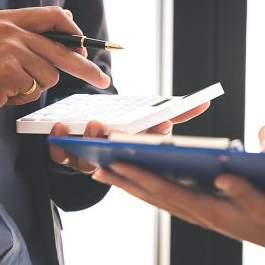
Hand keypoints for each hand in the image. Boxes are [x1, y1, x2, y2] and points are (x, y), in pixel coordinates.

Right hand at [0, 7, 110, 139]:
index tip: (86, 48)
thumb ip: (29, 39)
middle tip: (104, 80)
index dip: (75, 32)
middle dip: (86, 67)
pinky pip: (37, 88)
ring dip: (37, 86)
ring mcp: (9, 48)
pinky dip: (25, 96)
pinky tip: (4, 93)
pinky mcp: (9, 70)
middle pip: (63, 48)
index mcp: (9, 18)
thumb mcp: (1, 46)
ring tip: (11, 86)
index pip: (55, 15)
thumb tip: (68, 28)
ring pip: (51, 73)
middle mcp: (10, 28)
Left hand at [47, 101, 210, 173]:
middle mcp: (115, 162)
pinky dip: (58, 143)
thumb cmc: (126, 129)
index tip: (160, 127)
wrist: (91, 138)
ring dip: (90, 141)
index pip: (146, 151)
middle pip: (117, 157)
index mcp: (136, 156)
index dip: (153, 142)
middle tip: (117, 128)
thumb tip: (206, 102)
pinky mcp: (68, 158)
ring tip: (94, 124)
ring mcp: (92, 161)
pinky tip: (58, 127)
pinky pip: (61, 157)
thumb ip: (176, 113)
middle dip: (117, 143)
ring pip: (89, 159)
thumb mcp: (151, 121)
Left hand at [92, 163, 264, 261]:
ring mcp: (198, 214)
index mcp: (209, 209)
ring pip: (157, 199)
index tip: (118, 163)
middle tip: (97, 167)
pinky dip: (148, 190)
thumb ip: (244, 191)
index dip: (142, 177)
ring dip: (132, 186)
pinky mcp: (201, 212)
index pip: (168, 190)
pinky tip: (137, 181)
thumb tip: (222, 176)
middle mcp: (198, 213)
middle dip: (126, 181)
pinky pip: (167, 199)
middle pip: (154, 196)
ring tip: (107, 172)